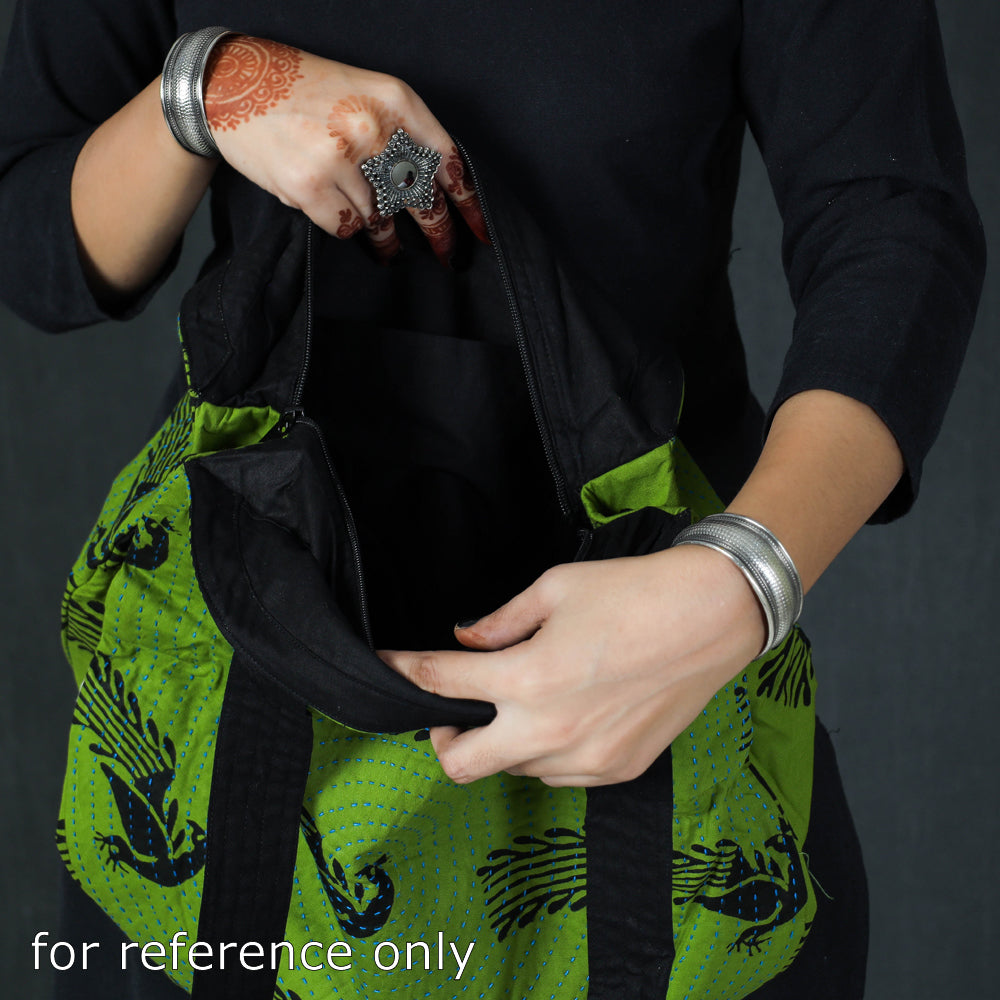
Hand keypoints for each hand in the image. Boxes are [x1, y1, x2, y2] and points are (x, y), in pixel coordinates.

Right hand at [203, 35, 486, 262]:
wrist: (232, 86)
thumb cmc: (303, 92)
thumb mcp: (364, 94)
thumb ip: (402, 133)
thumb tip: (435, 187)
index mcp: (395, 100)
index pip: (447, 161)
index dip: (468, 202)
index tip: (479, 230)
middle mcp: (373, 128)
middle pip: (422, 198)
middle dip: (438, 233)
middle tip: (445, 255)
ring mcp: (340, 158)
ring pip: (383, 220)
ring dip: (386, 237)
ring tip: (388, 244)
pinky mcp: (310, 187)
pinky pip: (347, 228)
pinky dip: (348, 229)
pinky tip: (342, 219)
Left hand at [379, 546, 765, 786]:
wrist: (713, 616)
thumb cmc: (634, 592)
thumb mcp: (555, 589)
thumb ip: (500, 622)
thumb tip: (466, 639)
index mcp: (526, 678)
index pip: (441, 684)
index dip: (404, 671)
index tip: (388, 666)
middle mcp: (549, 730)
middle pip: (460, 764)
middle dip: (444, 737)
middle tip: (455, 708)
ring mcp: (585, 758)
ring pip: (513, 769)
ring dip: (504, 740)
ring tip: (527, 700)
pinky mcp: (616, 770)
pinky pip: (558, 774)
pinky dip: (547, 750)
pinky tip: (568, 714)